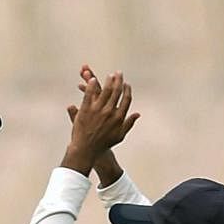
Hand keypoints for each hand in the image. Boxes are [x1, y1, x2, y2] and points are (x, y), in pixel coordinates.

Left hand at [67, 64, 124, 185]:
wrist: (86, 150)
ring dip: (108, 81)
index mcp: (119, 118)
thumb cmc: (103, 145)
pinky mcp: (85, 110)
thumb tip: (138, 114)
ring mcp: (97, 110)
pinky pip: (89, 95)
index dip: (127, 90)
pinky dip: (91, 86)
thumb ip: (129, 124)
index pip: (126, 100)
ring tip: (109, 75)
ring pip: (104, 91)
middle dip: (118, 81)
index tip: (126, 84)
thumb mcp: (119, 136)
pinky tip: (92, 79)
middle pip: (116, 92)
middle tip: (119, 73)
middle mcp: (110, 112)